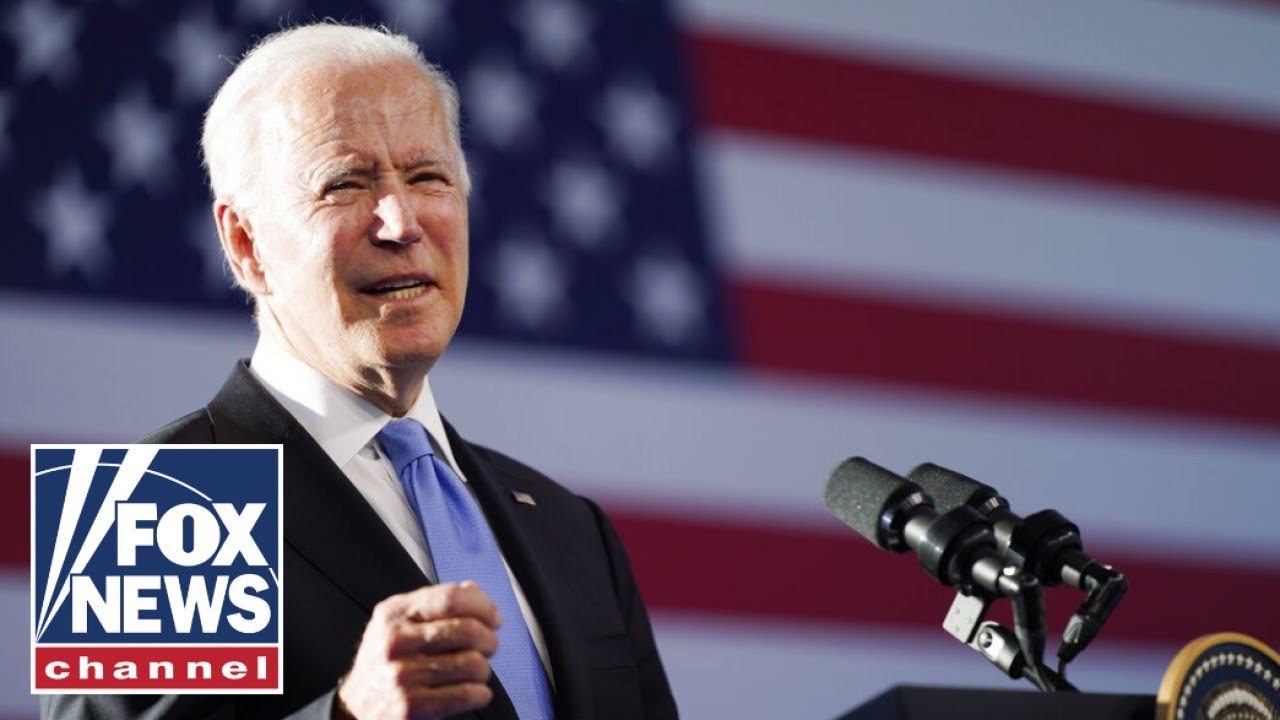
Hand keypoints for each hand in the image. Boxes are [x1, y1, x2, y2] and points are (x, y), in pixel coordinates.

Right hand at [335, 581, 500, 719]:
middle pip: (468, 630)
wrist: (354, 709)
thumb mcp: (398, 624)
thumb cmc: (386, 662)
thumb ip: (435, 604)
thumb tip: (473, 590)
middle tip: (489, 646)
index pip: (451, 598)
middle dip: (489, 639)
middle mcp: (395, 642)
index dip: (483, 605)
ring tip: (476, 671)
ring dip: (484, 669)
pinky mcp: (412, 707)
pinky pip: (468, 694)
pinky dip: (481, 693)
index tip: (494, 617)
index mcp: (394, 614)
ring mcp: (402, 676)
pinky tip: (474, 692)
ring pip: (473, 663)